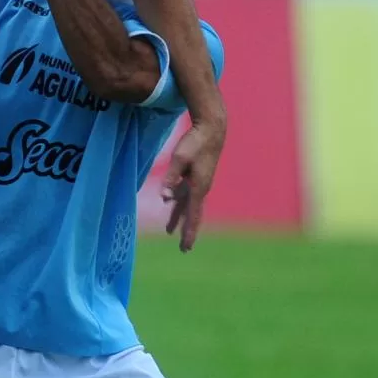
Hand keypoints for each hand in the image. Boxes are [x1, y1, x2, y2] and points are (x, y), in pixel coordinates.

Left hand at [161, 117, 225, 252]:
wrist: (212, 129)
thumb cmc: (195, 142)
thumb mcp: (179, 159)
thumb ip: (170, 178)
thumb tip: (164, 198)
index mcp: (198, 187)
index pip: (193, 216)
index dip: (188, 233)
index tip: (185, 247)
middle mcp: (201, 188)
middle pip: (191, 214)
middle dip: (186, 230)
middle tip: (183, 249)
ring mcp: (200, 182)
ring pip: (187, 204)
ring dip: (178, 216)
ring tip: (169, 230)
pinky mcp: (197, 175)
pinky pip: (186, 193)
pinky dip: (179, 202)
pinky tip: (171, 203)